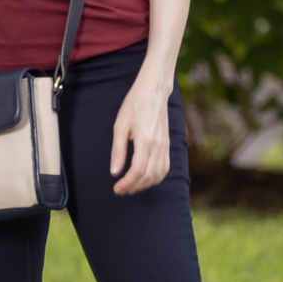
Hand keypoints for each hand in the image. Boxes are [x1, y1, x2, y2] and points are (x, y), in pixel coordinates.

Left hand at [109, 75, 171, 194]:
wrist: (154, 91)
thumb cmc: (135, 104)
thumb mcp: (120, 125)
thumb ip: (118, 150)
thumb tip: (114, 172)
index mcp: (145, 141)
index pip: (137, 171)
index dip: (126, 183)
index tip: (116, 188)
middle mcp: (158, 146)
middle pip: (148, 176)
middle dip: (133, 187)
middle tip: (120, 190)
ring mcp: (165, 146)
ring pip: (158, 175)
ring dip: (144, 185)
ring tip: (130, 186)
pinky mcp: (168, 145)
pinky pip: (165, 168)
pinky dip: (155, 178)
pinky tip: (145, 179)